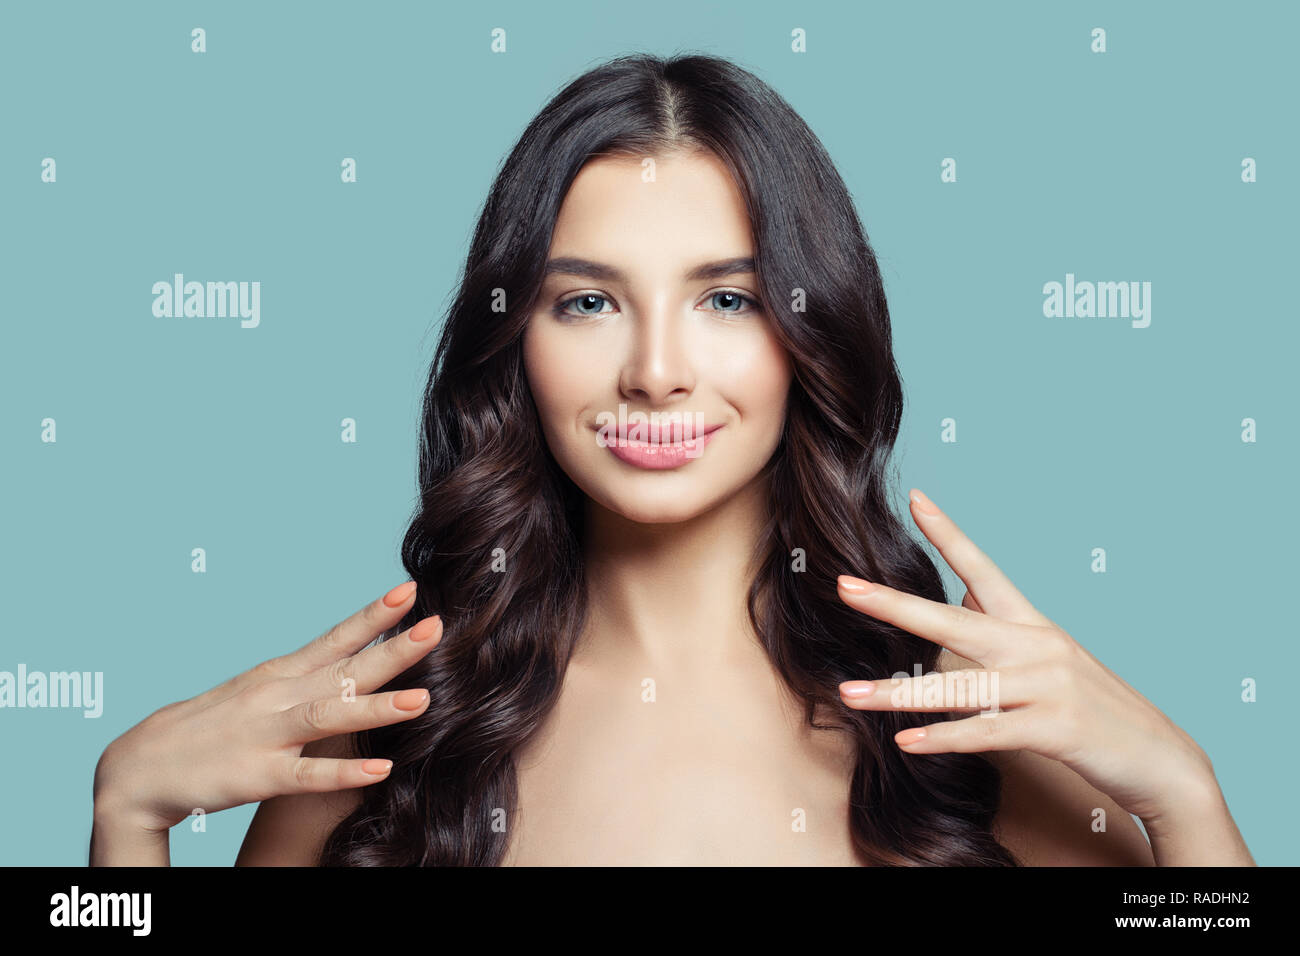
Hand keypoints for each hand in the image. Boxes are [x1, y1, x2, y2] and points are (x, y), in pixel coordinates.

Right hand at [92, 581, 440, 831]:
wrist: (141, 765)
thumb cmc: (213, 725)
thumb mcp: (262, 689)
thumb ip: (310, 675)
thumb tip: (362, 655)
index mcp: (282, 673)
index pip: (336, 637)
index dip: (374, 614)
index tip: (412, 590)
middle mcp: (278, 696)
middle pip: (345, 669)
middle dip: (393, 649)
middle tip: (437, 628)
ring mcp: (268, 735)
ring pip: (330, 718)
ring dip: (377, 708)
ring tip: (422, 699)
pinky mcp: (257, 776)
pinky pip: (307, 776)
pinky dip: (343, 773)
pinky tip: (379, 771)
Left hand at [835, 489, 1218, 824]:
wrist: (1162, 760)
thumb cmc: (1096, 711)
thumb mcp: (1051, 660)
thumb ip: (1005, 629)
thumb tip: (965, 594)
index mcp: (1033, 626)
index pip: (984, 570)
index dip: (950, 534)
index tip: (915, 499)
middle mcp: (1038, 646)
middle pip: (954, 620)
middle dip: (894, 605)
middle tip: (845, 587)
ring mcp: (1047, 686)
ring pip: (959, 687)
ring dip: (899, 693)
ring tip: (851, 694)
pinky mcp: (1055, 728)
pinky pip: (986, 732)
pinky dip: (943, 738)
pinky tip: (906, 741)